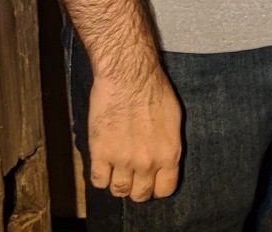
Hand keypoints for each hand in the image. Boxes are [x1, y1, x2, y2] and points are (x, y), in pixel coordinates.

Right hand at [88, 63, 182, 201]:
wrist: (128, 76)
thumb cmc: (154, 90)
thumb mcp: (173, 119)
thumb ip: (168, 145)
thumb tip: (164, 160)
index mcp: (169, 154)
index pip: (165, 190)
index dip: (156, 187)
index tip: (151, 181)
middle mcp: (147, 163)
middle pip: (140, 194)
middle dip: (137, 188)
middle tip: (132, 176)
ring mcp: (123, 160)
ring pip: (118, 191)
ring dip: (117, 183)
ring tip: (117, 170)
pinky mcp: (100, 154)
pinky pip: (98, 181)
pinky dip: (100, 176)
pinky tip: (103, 164)